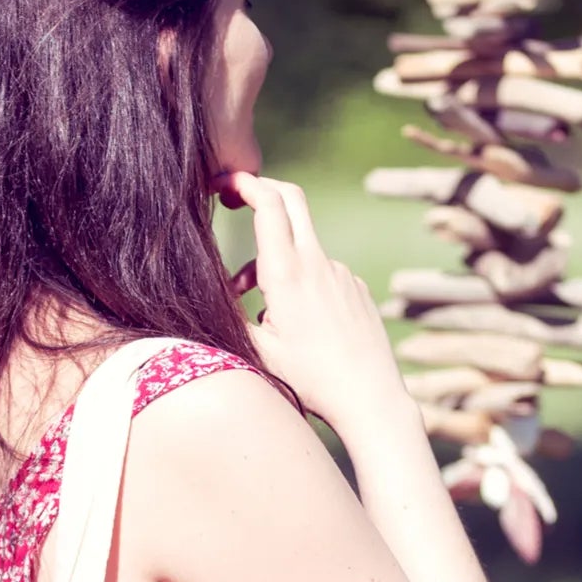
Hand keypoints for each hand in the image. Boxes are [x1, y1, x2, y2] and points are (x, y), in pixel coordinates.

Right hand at [214, 169, 409, 439]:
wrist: (370, 398)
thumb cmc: (312, 380)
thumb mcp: (259, 351)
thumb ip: (231, 316)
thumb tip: (210, 296)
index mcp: (288, 273)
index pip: (269, 204)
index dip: (245, 184)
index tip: (225, 183)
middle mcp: (318, 263)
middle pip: (292, 199)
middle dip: (263, 191)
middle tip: (238, 198)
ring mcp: (342, 273)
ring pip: (302, 246)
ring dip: (275, 260)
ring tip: (260, 307)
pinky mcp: (357, 288)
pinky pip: (322, 273)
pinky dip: (301, 283)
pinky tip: (300, 324)